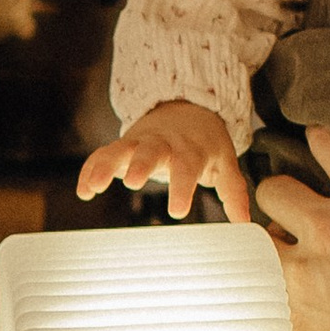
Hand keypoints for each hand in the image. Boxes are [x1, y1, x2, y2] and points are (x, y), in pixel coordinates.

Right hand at [75, 101, 250, 223]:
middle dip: (141, 164)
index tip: (177, 211)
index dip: (182, 187)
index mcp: (190, 148)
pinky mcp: (122, 145)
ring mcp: (139, 141)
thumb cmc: (205, 143)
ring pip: (121, 149)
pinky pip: (103, 155)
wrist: (187, 107)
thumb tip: (245, 223)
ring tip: (94, 186)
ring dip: (106, 165)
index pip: (187, 166)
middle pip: (151, 150)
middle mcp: (163, 142)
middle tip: (133, 182)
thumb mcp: (224, 162)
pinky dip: (91, 170)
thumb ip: (233, 191)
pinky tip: (84, 191)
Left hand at [256, 96, 329, 330]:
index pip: (324, 146)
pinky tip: (280, 293)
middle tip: (297, 202)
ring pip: (260, 241)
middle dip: (285, 190)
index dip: (323, 142)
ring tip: (285, 247)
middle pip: (276, 188)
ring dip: (271, 240)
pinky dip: (269, 289)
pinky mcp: (297, 319)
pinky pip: (263, 293)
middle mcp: (327, 228)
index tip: (322, 145)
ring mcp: (306, 276)